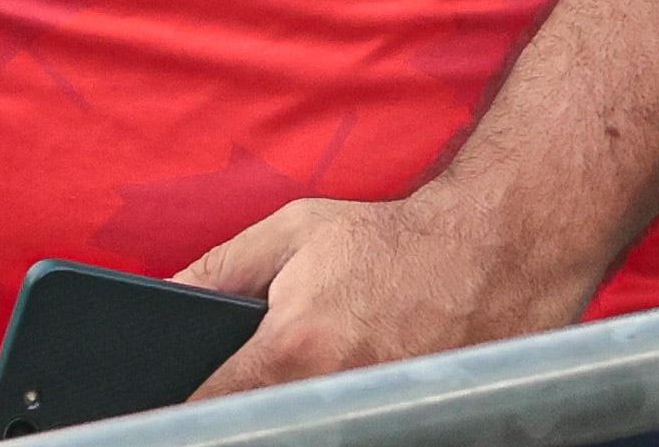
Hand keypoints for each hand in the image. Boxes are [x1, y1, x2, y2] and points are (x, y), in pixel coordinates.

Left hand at [178, 190, 596, 400]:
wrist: (494, 253)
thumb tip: (165, 297)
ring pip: (319, 434)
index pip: (215, 409)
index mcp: (294, 347)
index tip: (179, 417)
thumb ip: (219, 269)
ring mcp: (382, 422)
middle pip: (269, 431)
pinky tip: (351, 401)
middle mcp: (336, 394)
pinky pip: (367, 432)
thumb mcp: (292, 232)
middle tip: (259, 396)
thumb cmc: (389, 242)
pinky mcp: (421, 434)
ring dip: (307, 419)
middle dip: (257, 417)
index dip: (188, 418)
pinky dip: (351, 425)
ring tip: (317, 383)